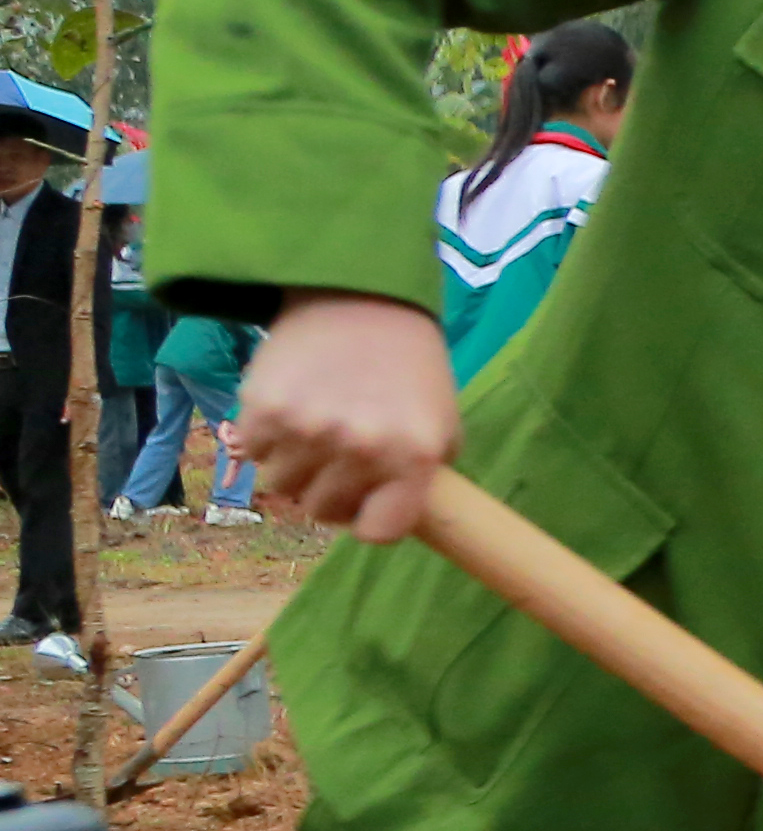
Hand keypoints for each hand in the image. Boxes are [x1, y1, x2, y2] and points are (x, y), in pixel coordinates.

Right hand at [231, 292, 461, 542]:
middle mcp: (360, 448)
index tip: (367, 502)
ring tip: (315, 428)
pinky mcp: (263, 409)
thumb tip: (390, 520)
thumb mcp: (441, 424)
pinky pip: (254, 452)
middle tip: (338, 456)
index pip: (380, 532)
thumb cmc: (408, 366)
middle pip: (322, 510)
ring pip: (282, 485)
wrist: (359, 297)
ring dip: (295, 465)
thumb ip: (420, 478)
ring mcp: (308, 429)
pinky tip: (291, 408)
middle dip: (330, 490)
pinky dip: (267, 439)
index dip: (370, 519)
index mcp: (413, 456)